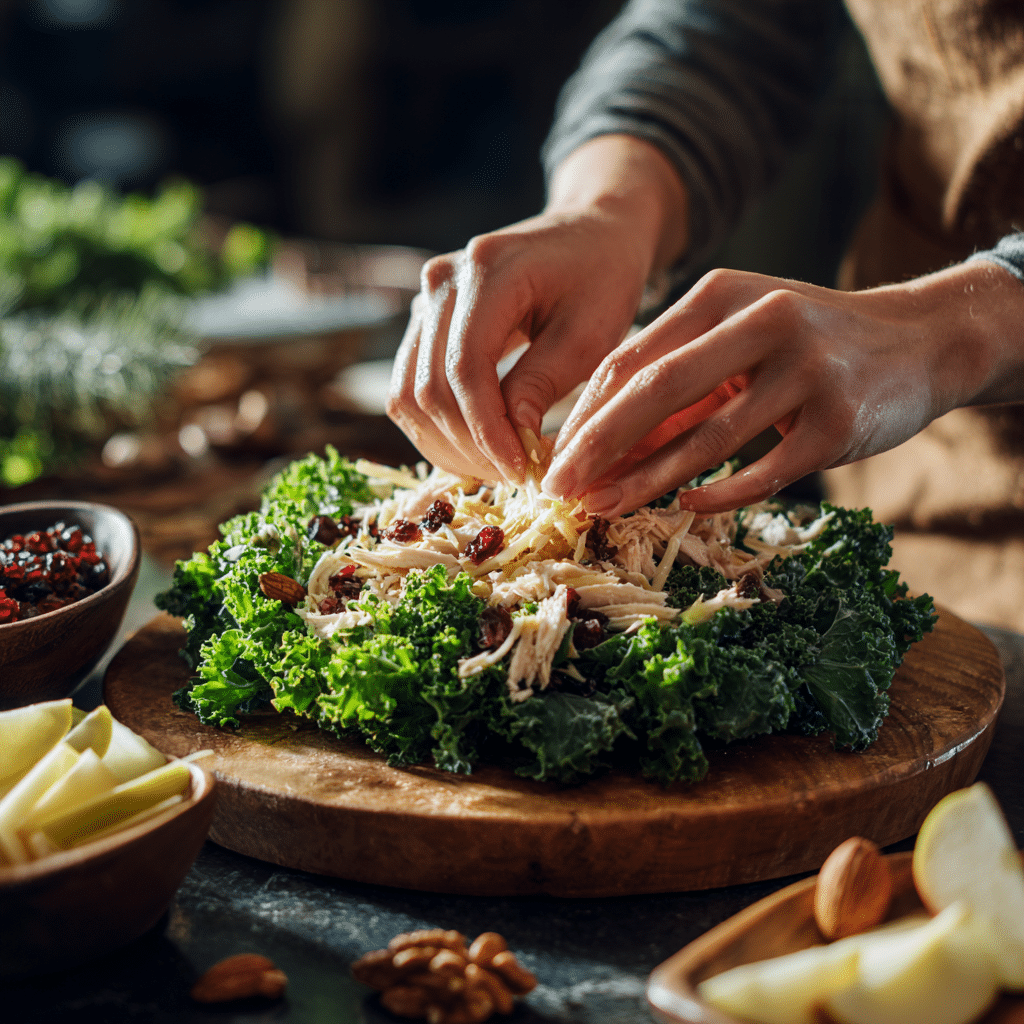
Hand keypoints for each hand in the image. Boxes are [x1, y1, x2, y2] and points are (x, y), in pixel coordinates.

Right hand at [386, 136, 687, 481]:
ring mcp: (424, 301)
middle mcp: (440, 281)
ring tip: (498, 469)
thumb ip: (544, 382)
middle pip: (428, 387)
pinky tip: (479, 450)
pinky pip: (410, 389)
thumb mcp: (591, 333)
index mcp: (487, 271)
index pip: (465, 368)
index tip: (522, 471)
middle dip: (469, 445)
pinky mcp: (424, 323)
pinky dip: (438, 428)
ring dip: (448, 444)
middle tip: (516, 478)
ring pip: (407, 395)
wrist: (591, 235)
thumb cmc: (602, 279)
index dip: (487, 430)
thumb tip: (509, 442)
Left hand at [542, 260, 1023, 514]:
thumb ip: (679, 382)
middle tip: (558, 493)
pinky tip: (686, 508)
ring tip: (603, 509)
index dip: (584, 415)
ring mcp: (805, 370)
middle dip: (596, 448)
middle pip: (657, 393)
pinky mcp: (838, 420)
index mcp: (721, 295)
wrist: (918, 340)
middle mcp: (762, 321)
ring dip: (647, 481)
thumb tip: (602, 446)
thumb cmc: (806, 344)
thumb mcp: (738, 340)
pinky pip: (764, 470)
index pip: (631, 360)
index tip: (550, 459)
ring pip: (707, 438)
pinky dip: (720, 493)